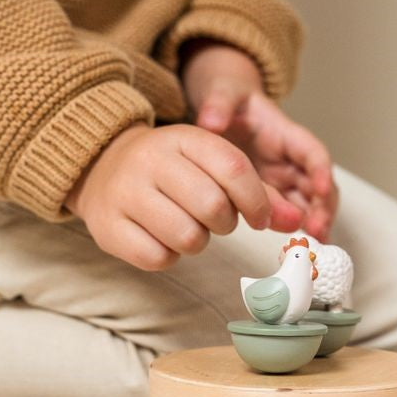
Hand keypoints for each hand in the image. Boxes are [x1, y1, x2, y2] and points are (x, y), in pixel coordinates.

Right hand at [64, 121, 304, 270]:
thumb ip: (257, 191)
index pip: (234, 168)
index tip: (260, 218)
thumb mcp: (209, 163)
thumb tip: (295, 221)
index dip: (257, 201)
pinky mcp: (108, 228)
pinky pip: (158, 258)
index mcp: (182, 138)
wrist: (101, 166)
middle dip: (225, 223)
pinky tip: (161, 237)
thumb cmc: (172, 170)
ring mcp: (125, 194)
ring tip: (187, 226)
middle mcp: (150, 161)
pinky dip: (169, 256)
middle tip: (217, 221)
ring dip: (198, 241)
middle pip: (212, 207)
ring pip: (187, 237)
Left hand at [180, 40, 337, 241]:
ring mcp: (282, 179)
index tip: (321, 187)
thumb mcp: (224, 94)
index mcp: (285, 134)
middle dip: (323, 206)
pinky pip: (287, 212)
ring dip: (313, 221)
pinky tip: (295, 247)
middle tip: (318, 229)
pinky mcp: (270, 192)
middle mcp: (290, 159)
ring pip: (307, 202)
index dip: (319, 170)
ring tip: (312, 243)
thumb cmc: (229, 98)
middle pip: (318, 184)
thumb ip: (219, 104)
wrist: (223, 107)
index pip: (311, 152)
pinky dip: (292, 228)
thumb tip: (211, 121)